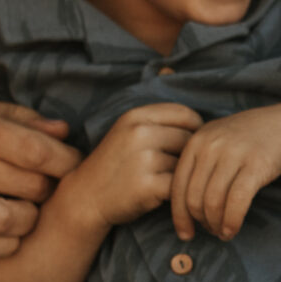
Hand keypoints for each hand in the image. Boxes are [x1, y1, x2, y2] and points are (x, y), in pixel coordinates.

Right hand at [0, 95, 82, 257]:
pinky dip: (6, 243)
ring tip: (27, 208)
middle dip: (47, 187)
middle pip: (25, 185)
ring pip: (7, 221)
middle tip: (47, 186)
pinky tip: (7, 231)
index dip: (64, 161)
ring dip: (29, 219)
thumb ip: (18, 119)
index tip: (73, 165)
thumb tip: (64, 132)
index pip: (31, 149)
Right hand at [61, 103, 201, 229]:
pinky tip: (166, 196)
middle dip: (189, 155)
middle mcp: (139, 133)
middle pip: (189, 140)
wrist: (85, 197)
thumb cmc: (114, 164)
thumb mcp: (127, 129)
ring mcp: (143, 159)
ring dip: (182, 176)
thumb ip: (156, 115)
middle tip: (180, 168)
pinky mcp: (147, 185)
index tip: (192, 143)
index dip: (195, 129)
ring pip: (185, 164)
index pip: (185, 114)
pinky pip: (179, 186)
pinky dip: (178, 193)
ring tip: (167, 182)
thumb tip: (178, 84)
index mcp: (136, 116)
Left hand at [173, 107, 280, 240]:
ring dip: (216, 225)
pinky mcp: (256, 164)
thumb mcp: (215, 144)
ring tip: (223, 233)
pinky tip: (232, 230)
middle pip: (194, 197)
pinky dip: (232, 221)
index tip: (186, 234)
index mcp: (195, 141)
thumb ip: (197, 168)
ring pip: (213, 202)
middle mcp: (210, 145)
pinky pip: (237, 200)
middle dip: (201, 222)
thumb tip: (182, 211)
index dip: (179, 216)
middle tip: (210, 231)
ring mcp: (233, 153)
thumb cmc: (246, 142)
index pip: (177, 186)